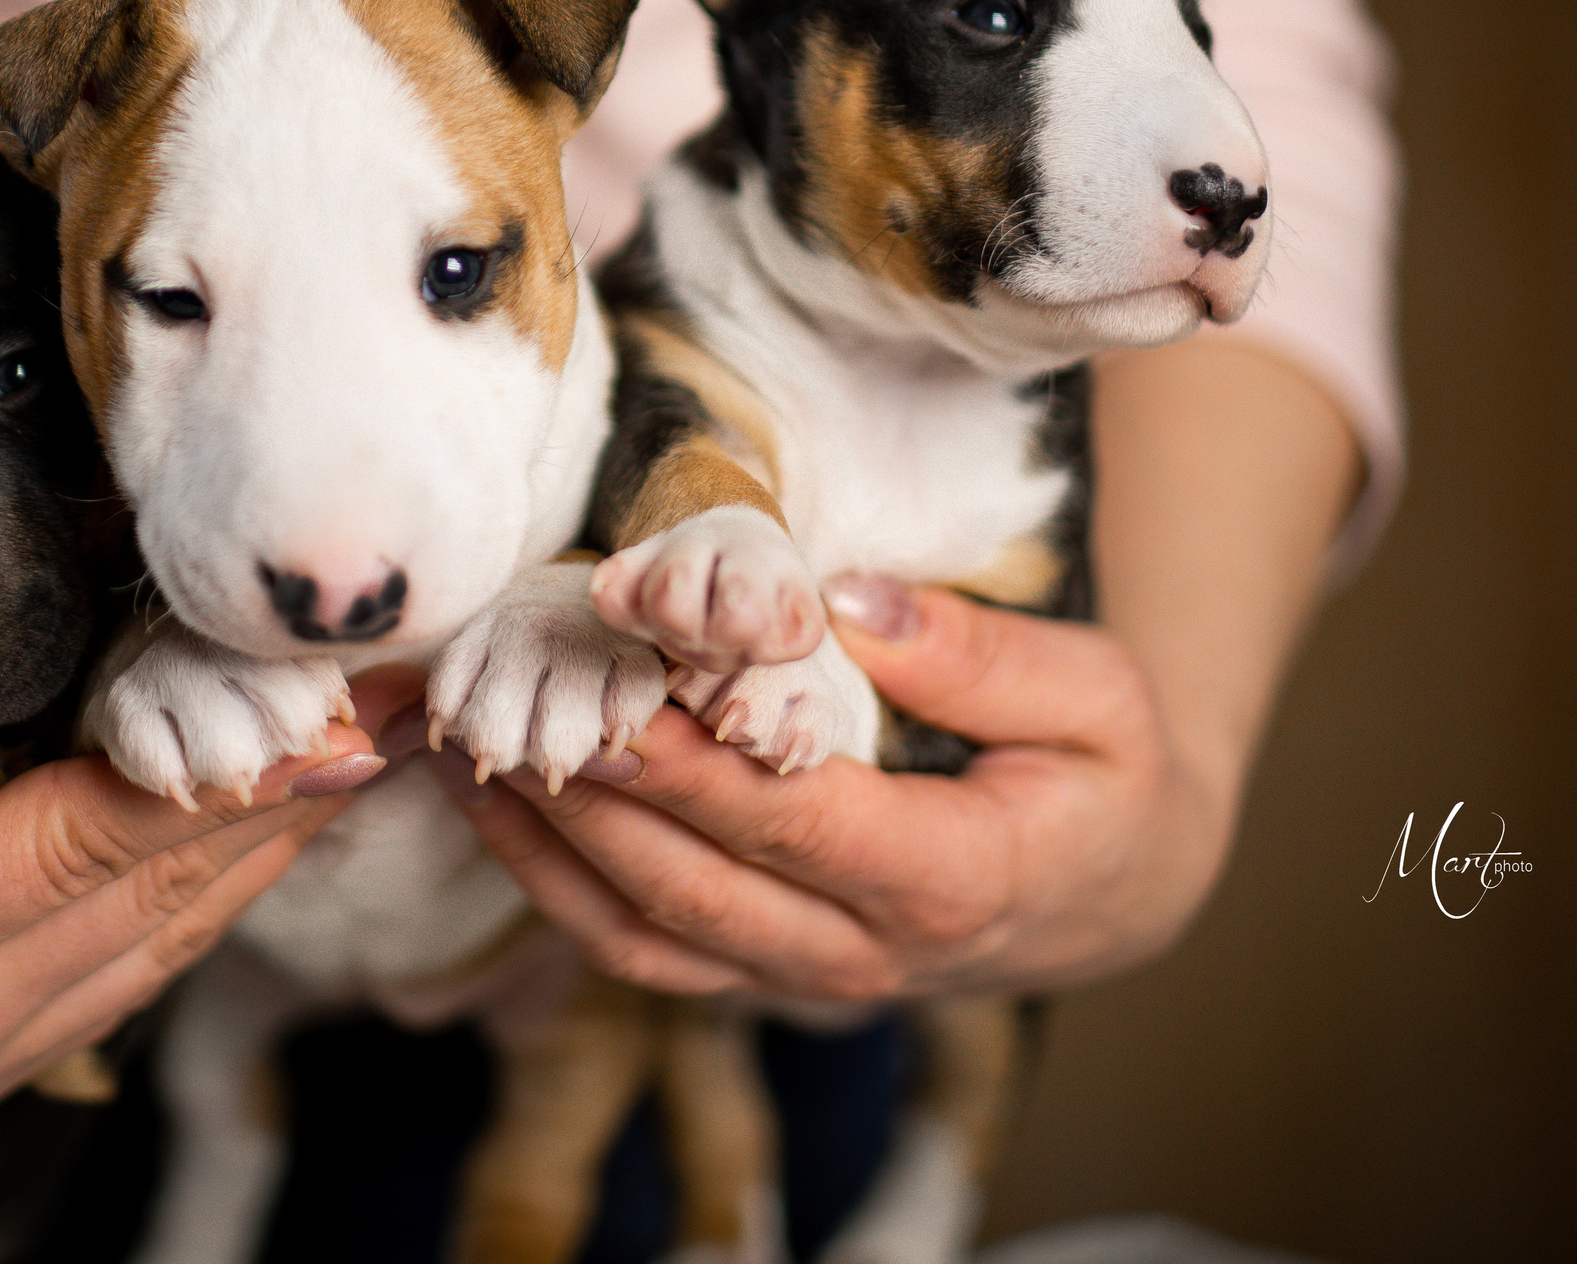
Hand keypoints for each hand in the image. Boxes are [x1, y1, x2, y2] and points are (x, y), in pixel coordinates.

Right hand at [0, 613, 382, 1140]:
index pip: (77, 851)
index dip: (215, 783)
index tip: (340, 721)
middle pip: (157, 893)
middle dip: (293, 799)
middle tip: (419, 696)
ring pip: (166, 936)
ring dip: (276, 843)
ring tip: (390, 738)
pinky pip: (133, 962)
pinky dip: (214, 886)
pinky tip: (278, 815)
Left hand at [430, 578, 1233, 1000]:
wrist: (1118, 886)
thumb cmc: (1106, 774)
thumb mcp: (1097, 697)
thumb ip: (979, 654)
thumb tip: (846, 602)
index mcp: (955, 879)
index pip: (798, 827)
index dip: (694, 770)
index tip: (608, 697)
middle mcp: (867, 952)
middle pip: (699, 887)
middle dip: (587, 800)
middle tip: (497, 708)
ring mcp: (808, 975)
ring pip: (650, 935)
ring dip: (544, 849)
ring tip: (458, 748)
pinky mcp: (765, 970)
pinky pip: (645, 947)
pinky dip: (556, 886)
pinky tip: (495, 806)